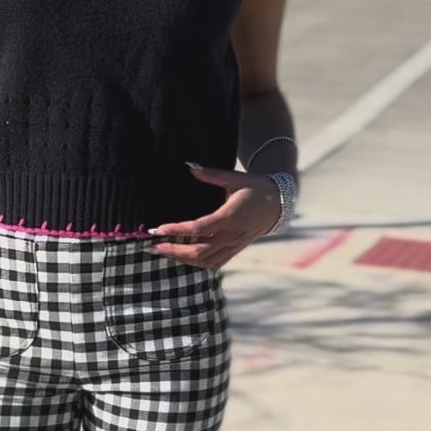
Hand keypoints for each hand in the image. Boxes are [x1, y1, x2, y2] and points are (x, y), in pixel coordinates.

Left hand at [150, 164, 285, 267]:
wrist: (278, 204)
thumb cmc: (254, 187)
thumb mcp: (234, 177)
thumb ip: (211, 174)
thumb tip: (189, 166)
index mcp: (230, 216)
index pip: (198, 229)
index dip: (176, 230)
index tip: (158, 228)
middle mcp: (231, 235)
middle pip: (198, 251)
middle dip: (173, 250)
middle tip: (153, 246)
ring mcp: (234, 246)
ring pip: (205, 262)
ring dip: (182, 260)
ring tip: (163, 252)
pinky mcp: (235, 250)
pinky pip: (214, 264)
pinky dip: (196, 264)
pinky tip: (181, 259)